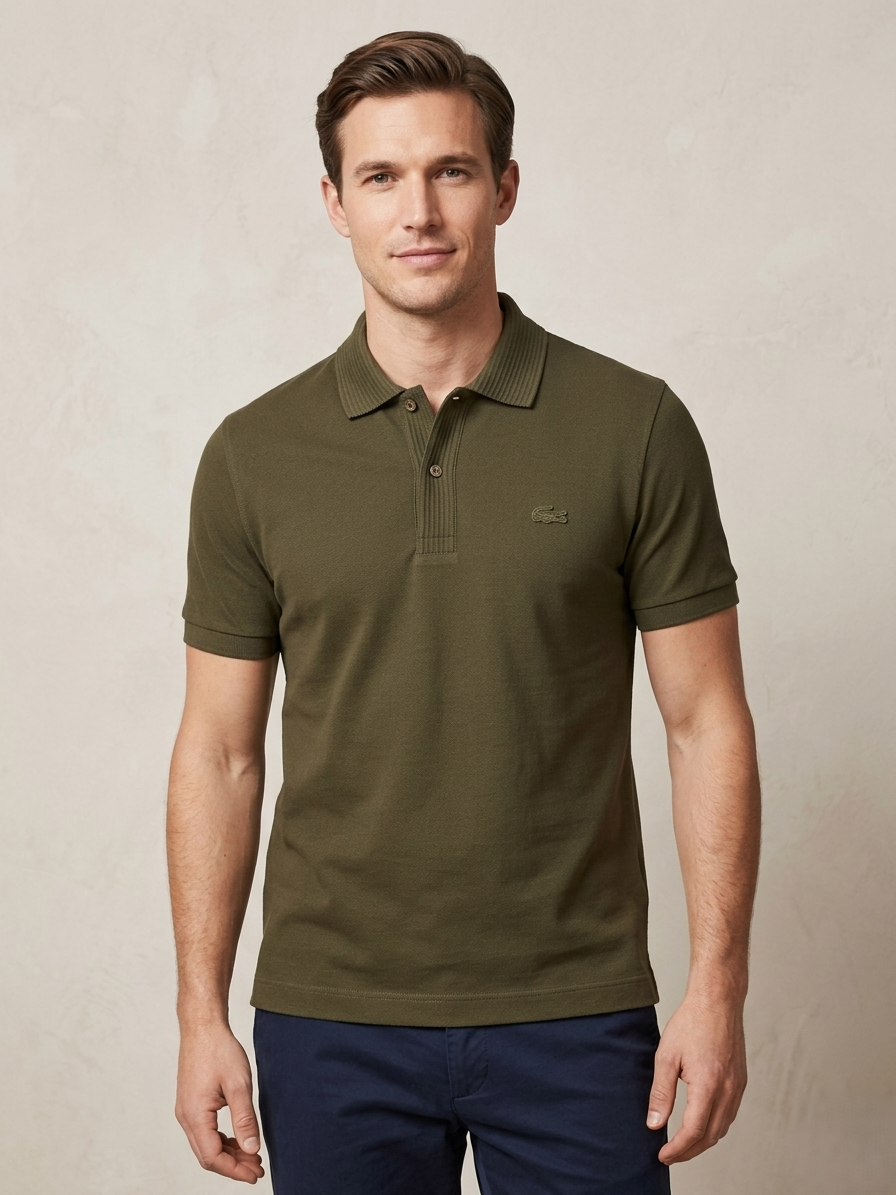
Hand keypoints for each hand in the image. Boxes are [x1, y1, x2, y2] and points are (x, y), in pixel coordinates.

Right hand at [175, 1022, 264, 1182]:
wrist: (203, 1027)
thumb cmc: (219, 1050)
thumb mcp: (238, 1085)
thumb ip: (245, 1119)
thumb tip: (251, 1149)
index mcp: (195, 1115)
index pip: (213, 1157)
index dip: (235, 1170)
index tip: (255, 1173)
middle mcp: (186, 1117)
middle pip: (207, 1155)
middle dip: (233, 1166)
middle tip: (257, 1168)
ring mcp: (186, 1111)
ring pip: (205, 1145)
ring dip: (228, 1154)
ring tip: (252, 1156)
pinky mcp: (191, 1104)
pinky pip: (204, 1132)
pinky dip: (221, 1140)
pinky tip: (239, 1138)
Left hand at [646, 992, 746, 1163]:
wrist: (717, 1001)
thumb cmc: (692, 1022)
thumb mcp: (666, 1056)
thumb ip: (661, 1093)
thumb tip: (655, 1124)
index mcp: (708, 1085)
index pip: (693, 1132)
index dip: (677, 1149)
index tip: (663, 1155)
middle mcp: (728, 1090)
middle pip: (710, 1136)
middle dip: (689, 1151)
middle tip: (670, 1155)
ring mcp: (738, 1087)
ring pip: (723, 1128)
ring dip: (703, 1141)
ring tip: (682, 1143)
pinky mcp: (741, 1081)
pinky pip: (730, 1114)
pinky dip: (715, 1126)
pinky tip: (701, 1123)